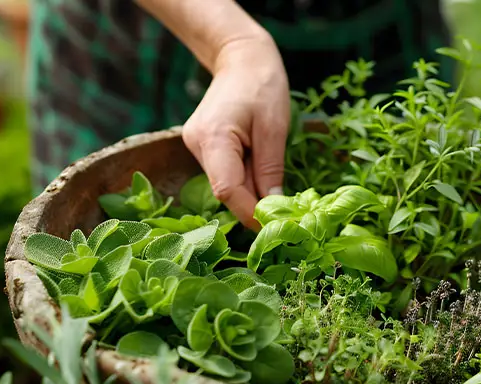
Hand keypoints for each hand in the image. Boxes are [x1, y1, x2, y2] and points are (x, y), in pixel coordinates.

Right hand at [181, 36, 289, 230]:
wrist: (241, 58)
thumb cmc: (262, 84)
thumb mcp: (275, 128)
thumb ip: (270, 170)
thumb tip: (274, 209)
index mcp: (213, 137)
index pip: (227, 190)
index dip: (250, 213)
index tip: (274, 228)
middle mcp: (197, 144)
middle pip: (225, 190)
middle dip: (253, 204)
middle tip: (285, 213)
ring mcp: (196, 145)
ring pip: (225, 183)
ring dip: (250, 191)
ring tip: (276, 186)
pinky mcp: (202, 146)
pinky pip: (224, 172)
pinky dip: (244, 178)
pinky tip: (260, 171)